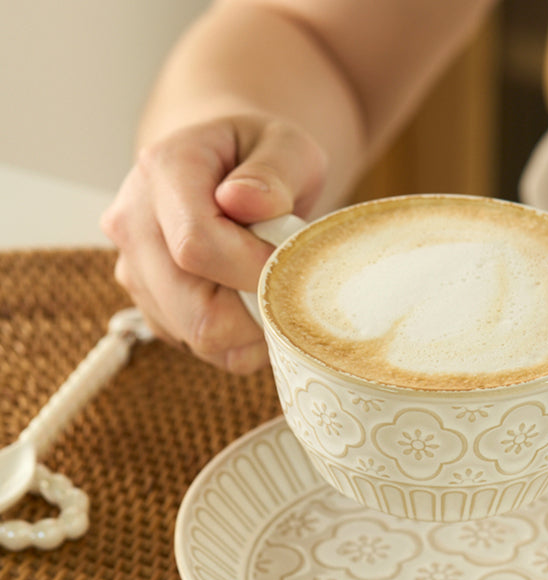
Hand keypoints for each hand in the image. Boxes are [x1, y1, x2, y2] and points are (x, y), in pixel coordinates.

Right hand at [101, 114, 326, 372]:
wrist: (227, 172)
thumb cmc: (260, 159)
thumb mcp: (285, 145)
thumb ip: (275, 169)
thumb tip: (246, 201)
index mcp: (164, 170)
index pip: (197, 245)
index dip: (255, 270)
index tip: (296, 269)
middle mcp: (133, 223)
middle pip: (196, 309)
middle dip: (259, 311)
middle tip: (293, 288)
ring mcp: (136, 271)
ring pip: (200, 337)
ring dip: (253, 329)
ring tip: (274, 290)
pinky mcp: (151, 307)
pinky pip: (202, 349)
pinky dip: (241, 340)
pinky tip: (254, 303)